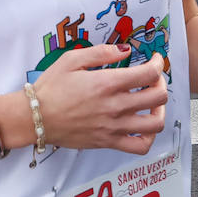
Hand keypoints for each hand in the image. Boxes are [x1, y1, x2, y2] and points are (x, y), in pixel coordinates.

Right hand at [34, 46, 167, 154]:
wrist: (36, 117)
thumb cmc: (50, 88)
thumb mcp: (71, 59)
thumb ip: (101, 52)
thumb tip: (125, 50)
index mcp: (106, 83)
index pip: (147, 74)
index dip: (157, 64)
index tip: (154, 60)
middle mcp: (114, 106)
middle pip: (157, 97)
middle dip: (161, 82)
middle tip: (153, 77)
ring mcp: (114, 127)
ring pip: (155, 123)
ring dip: (160, 110)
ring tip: (152, 102)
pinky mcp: (109, 142)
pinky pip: (140, 146)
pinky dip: (149, 137)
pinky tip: (143, 126)